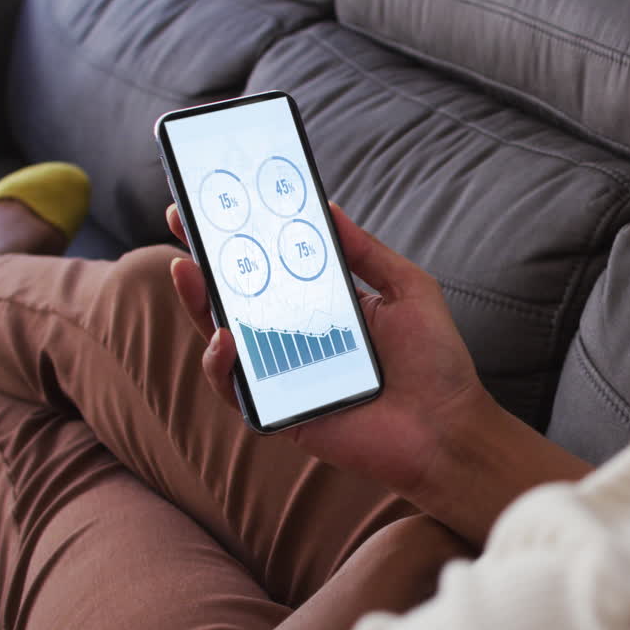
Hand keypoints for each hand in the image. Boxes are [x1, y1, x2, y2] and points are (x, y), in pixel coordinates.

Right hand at [168, 203, 479, 488]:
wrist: (448, 430)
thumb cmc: (437, 363)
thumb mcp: (410, 290)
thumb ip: (367, 252)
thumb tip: (328, 206)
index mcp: (328, 306)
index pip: (276, 264)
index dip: (247, 235)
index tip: (219, 199)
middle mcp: (300, 338)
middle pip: (240, 295)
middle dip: (206, 258)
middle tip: (182, 221)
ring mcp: (285, 375)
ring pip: (225, 337)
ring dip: (199, 303)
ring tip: (187, 270)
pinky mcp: (279, 413)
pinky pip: (235, 389)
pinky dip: (221, 363)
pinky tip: (225, 338)